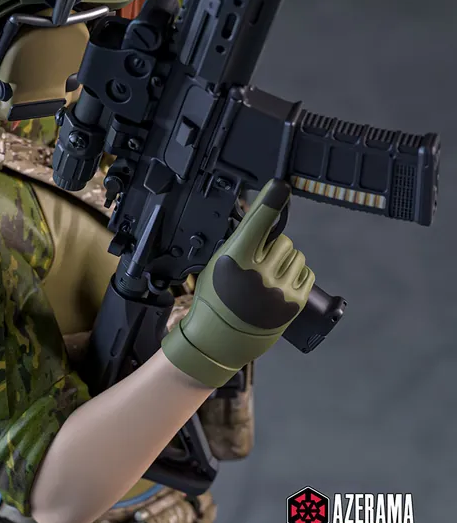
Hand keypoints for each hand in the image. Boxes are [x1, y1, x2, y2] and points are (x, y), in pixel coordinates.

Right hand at [161, 179, 313, 386]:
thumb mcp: (219, 263)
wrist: (222, 337)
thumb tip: (265, 216)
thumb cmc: (216, 297)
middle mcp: (259, 272)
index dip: (270, 200)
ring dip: (285, 261)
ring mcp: (279, 289)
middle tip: (258, 263)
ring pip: (296, 255)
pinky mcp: (294, 302)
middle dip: (273, 247)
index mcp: (236, 258)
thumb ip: (241, 241)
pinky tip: (279, 285)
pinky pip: (306, 273)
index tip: (281, 186)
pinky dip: (295, 275)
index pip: (258, 222)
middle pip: (282, 239)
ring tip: (267, 278)